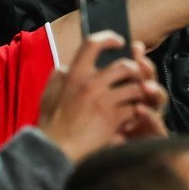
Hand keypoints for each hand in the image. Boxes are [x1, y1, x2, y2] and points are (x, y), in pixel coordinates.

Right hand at [38, 34, 163, 163]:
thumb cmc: (52, 124)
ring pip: (135, 87)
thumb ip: (60, 75)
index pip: (92, 44)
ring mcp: (103, 102)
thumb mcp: (49, 92)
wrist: (55, 151)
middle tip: (133, 78)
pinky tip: (129, 118)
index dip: (109, 38)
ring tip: (134, 99)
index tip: (119, 42)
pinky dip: (136, 113)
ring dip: (139, 93)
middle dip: (134, 71)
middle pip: (125, 65)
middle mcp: (90, 84)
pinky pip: (135, 109)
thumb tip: (69, 66)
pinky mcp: (113, 119)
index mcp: (73, 74)